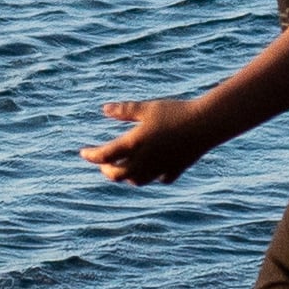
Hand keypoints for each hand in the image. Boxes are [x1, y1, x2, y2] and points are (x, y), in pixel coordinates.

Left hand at [81, 95, 209, 187]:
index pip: (105, 155)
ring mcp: (160, 168)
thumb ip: (124, 110)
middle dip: (107, 170)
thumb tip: (104, 109)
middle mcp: (144, 161)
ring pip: (137, 180)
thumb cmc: (175, 112)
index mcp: (134, 144)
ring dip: (127, 176)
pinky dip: (153, 176)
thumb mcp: (147, 108)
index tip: (83, 153)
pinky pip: (160, 179)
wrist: (205, 124)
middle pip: (118, 174)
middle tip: (103, 164)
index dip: (92, 155)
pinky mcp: (176, 170)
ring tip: (124, 168)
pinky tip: (153, 170)